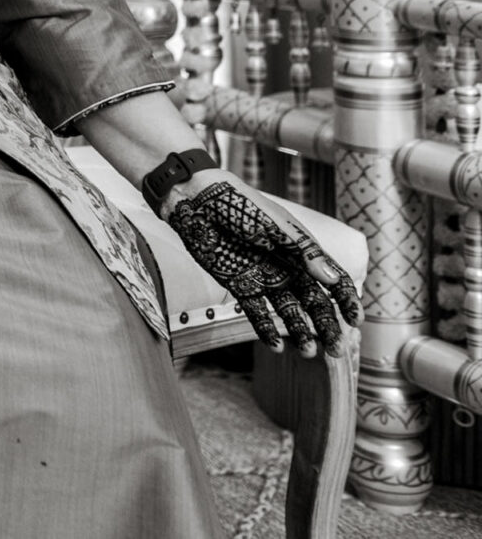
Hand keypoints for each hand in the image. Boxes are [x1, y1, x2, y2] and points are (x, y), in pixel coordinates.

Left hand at [164, 170, 360, 357]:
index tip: (356, 321)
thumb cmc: (240, 205)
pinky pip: (257, 313)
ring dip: (300, 332)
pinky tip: (277, 348)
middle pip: (314, 302)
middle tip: (335, 350)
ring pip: (289, 312)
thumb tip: (333, 279)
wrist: (196, 200)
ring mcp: (264, 278)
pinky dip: (267, 330)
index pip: (333, 279)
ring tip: (309, 352)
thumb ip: (305, 252)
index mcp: (302, 251)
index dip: (347, 300)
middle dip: (327, 326)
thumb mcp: (276, 226)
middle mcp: (287, 267)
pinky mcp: (239, 284)